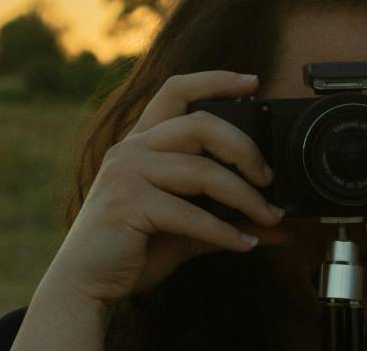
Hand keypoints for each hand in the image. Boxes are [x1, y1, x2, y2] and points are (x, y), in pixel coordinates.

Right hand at [45, 71, 288, 307]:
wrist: (85, 285)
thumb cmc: (133, 249)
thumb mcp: (187, 228)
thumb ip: (228, 218)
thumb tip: (281, 224)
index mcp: (143, 143)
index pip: (177, 91)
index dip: (215, 80)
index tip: (253, 83)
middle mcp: (132, 149)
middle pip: (201, 124)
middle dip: (245, 148)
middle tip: (269, 177)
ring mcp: (127, 174)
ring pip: (203, 170)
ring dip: (245, 197)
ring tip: (269, 217)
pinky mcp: (127, 204)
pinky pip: (190, 214)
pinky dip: (224, 232)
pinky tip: (245, 243)